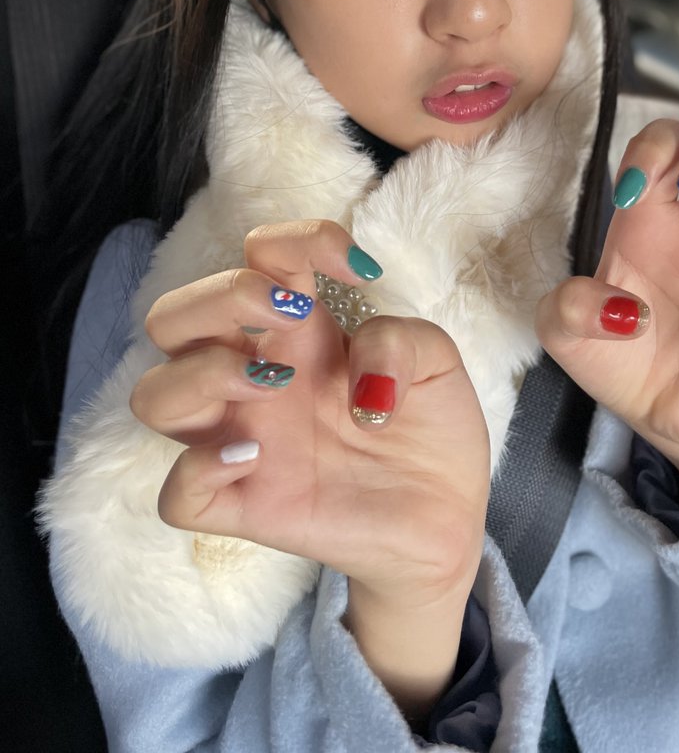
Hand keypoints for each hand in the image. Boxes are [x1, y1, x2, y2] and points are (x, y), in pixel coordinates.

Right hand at [131, 220, 489, 712]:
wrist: (447, 518)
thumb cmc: (429, 430)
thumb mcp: (436, 363)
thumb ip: (402, 343)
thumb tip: (360, 381)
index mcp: (298, 333)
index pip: (259, 255)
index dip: (298, 238)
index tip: (359, 270)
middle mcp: (256, 377)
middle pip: (172, 315)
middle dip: (223, 295)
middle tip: (292, 315)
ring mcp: (243, 440)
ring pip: (153, 395)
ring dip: (203, 372)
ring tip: (275, 383)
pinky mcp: (247, 507)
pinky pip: (176, 496)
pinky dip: (199, 471)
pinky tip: (253, 459)